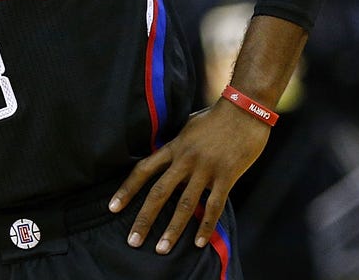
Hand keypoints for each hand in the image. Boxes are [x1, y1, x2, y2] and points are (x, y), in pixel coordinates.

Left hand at [109, 100, 270, 253]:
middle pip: (159, 192)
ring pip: (185, 204)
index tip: (112, 208)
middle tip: (132, 241)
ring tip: (161, 249)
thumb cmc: (216, 117)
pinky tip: (197, 243)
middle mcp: (186, 160)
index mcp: (174, 147)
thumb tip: (163, 156)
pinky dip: (206, 226)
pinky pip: (214, 205)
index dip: (127, 190)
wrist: (245, 109)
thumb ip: (176, 145)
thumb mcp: (187, 127)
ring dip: (172, 229)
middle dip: (144, 219)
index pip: (143, 170)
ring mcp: (206, 168)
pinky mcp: (227, 176)